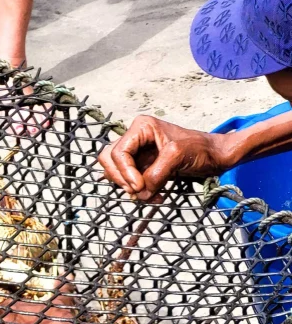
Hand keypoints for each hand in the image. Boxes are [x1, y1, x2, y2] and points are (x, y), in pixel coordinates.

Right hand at [98, 116, 233, 200]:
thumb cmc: (199, 149)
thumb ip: (155, 173)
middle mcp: (136, 138)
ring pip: (116, 173)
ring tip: (149, 195)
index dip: (125, 172)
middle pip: (109, 161)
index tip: (139, 187)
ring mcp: (138, 154)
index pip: (118, 153)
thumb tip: (139, 192)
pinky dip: (139, 192)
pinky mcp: (143, 167)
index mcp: (141, 128)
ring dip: (129, 188)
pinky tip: (155, 195)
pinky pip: (130, 182)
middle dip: (122, 179)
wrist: (214, 157)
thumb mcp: (177, 156)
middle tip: (138, 191)